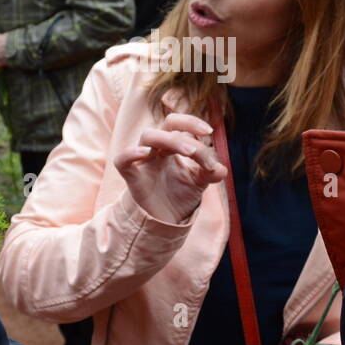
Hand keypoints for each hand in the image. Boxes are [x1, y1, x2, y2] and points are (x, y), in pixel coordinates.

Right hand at [112, 113, 226, 224]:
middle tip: (199, 148)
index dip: (193, 124)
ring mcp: (143, 162)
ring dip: (170, 140)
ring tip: (190, 153)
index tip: (209, 132)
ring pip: (148, 136)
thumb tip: (221, 169)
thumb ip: (210, 172)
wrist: (165, 221)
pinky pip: (122, 160)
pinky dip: (131, 153)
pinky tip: (145, 153)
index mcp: (171, 146)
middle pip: (166, 125)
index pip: (178, 124)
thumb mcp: (199, 182)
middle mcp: (156, 149)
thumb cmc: (179, 195)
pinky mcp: (132, 177)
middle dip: (185, 129)